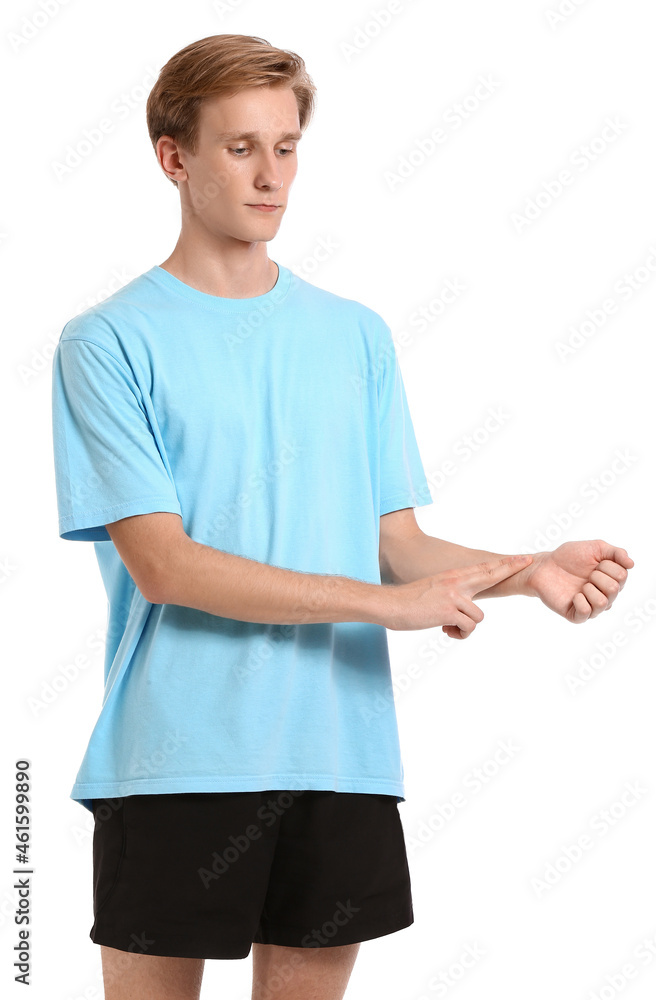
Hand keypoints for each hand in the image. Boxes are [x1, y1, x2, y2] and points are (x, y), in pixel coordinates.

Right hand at [384, 554, 532, 637]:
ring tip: (448, 627)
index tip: (522, 558)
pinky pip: (467, 628)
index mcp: (453, 577)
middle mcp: (456, 583)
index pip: (484, 568)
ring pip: (478, 617)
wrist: (390, 605)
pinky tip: (444, 631)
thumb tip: (466, 608)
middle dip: (510, 568)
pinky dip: (459, 634)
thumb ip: (453, 593)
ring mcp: (454, 596)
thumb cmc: (409, 602)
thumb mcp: (434, 590)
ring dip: (465, 627)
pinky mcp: (449, 611)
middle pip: (490, 575)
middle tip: (528, 561)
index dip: (504, 564)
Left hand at [521, 540, 633, 622]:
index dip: (606, 565)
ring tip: (581, 585)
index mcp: (612, 580)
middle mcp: (605, 596)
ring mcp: (592, 607)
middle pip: (614, 589)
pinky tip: (574, 595)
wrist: (545, 565)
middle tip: (586, 574)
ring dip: (590, 588)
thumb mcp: (595, 548)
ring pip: (603, 603)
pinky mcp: (577, 616)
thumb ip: (616, 553)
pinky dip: (580, 601)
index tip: (594, 563)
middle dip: (597, 575)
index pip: (622, 575)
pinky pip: (586, 613)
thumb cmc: (569, 557)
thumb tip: (632, 564)